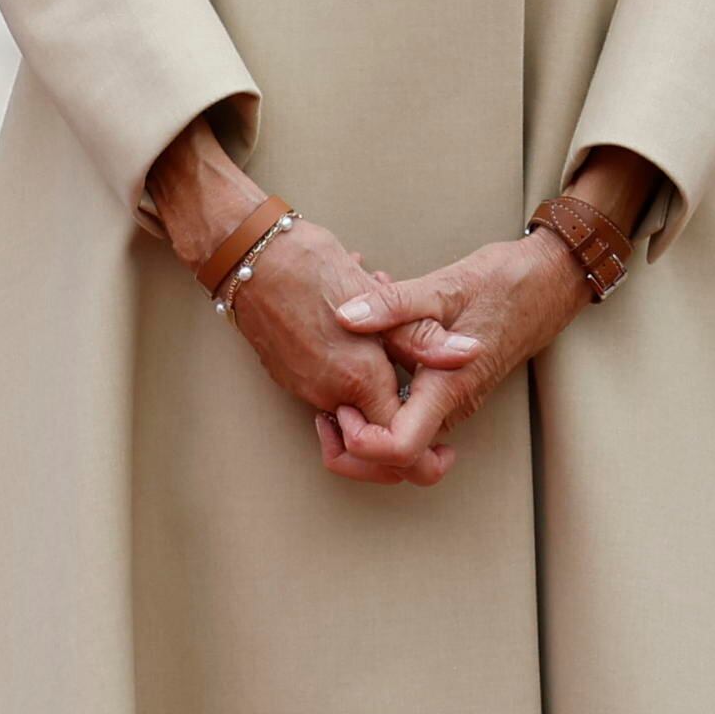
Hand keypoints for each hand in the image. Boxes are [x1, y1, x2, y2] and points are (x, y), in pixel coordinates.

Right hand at [217, 218, 457, 484]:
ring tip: (387, 343)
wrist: (246, 255)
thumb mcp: (381, 301)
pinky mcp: (288, 372)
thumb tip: (468, 354)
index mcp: (358, 380)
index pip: (398, 449)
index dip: (426, 458)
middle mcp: (328, 393)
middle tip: (425, 410)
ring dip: (376, 384)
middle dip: (402, 424)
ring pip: (352, 409)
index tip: (443, 448)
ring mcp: (303, 386)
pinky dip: (350, 371)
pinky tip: (358, 331)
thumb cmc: (310, 269)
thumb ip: (424, 337)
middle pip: (375, 440)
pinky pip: (329, 388)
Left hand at [331, 228, 594, 473]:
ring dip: (366, 427)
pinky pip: (412, 416)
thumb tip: (346, 317)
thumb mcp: (443, 286)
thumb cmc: (504, 283)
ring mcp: (453, 400)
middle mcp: (452, 404)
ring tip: (338, 392)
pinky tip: (364, 366)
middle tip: (327, 411)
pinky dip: (381, 403)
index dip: (363, 442)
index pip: (401, 449)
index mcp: (448, 386)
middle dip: (355, 450)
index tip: (341, 408)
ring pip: (404, 443)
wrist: (549, 281)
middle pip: (399, 461)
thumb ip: (393, 304)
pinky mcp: (451, 389)